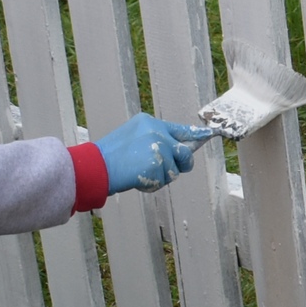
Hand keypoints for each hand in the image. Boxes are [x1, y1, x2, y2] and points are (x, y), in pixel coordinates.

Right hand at [95, 113, 212, 193]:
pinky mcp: (157, 163)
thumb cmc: (112, 157)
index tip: (209, 135)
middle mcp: (157, 131)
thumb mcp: (134, 139)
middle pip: (184, 152)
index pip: (180, 129)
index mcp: (150, 122)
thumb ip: (155, 141)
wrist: (96, 166)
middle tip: (167, 168)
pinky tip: (137, 178)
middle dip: (181, 164)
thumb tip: (180, 152)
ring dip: (161, 176)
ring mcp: (158, 146)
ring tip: (140, 172)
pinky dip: (152, 184)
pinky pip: (164, 180)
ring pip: (175, 169)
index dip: (195, 135)